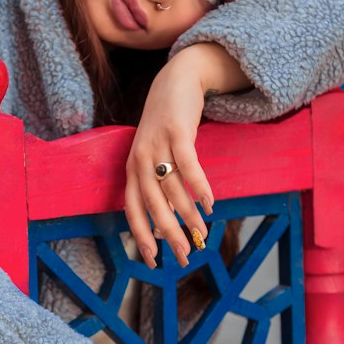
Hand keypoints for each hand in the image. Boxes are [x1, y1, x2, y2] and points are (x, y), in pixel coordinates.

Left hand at [125, 43, 245, 267]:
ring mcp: (157, 144)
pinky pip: (188, 165)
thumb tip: (168, 226)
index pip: (132, 209)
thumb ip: (160, 188)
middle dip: (169, 233)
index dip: (141, 235)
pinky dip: (199, 186)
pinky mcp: (176, 131)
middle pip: (152, 204)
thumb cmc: (167, 129)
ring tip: (202, 232)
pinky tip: (210, 203)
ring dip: (189, 213)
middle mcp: (139, 159)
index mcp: (132, 170)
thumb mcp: (157, 158)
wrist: (175, 82)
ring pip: (172, 187)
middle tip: (184, 255)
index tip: (152, 262)